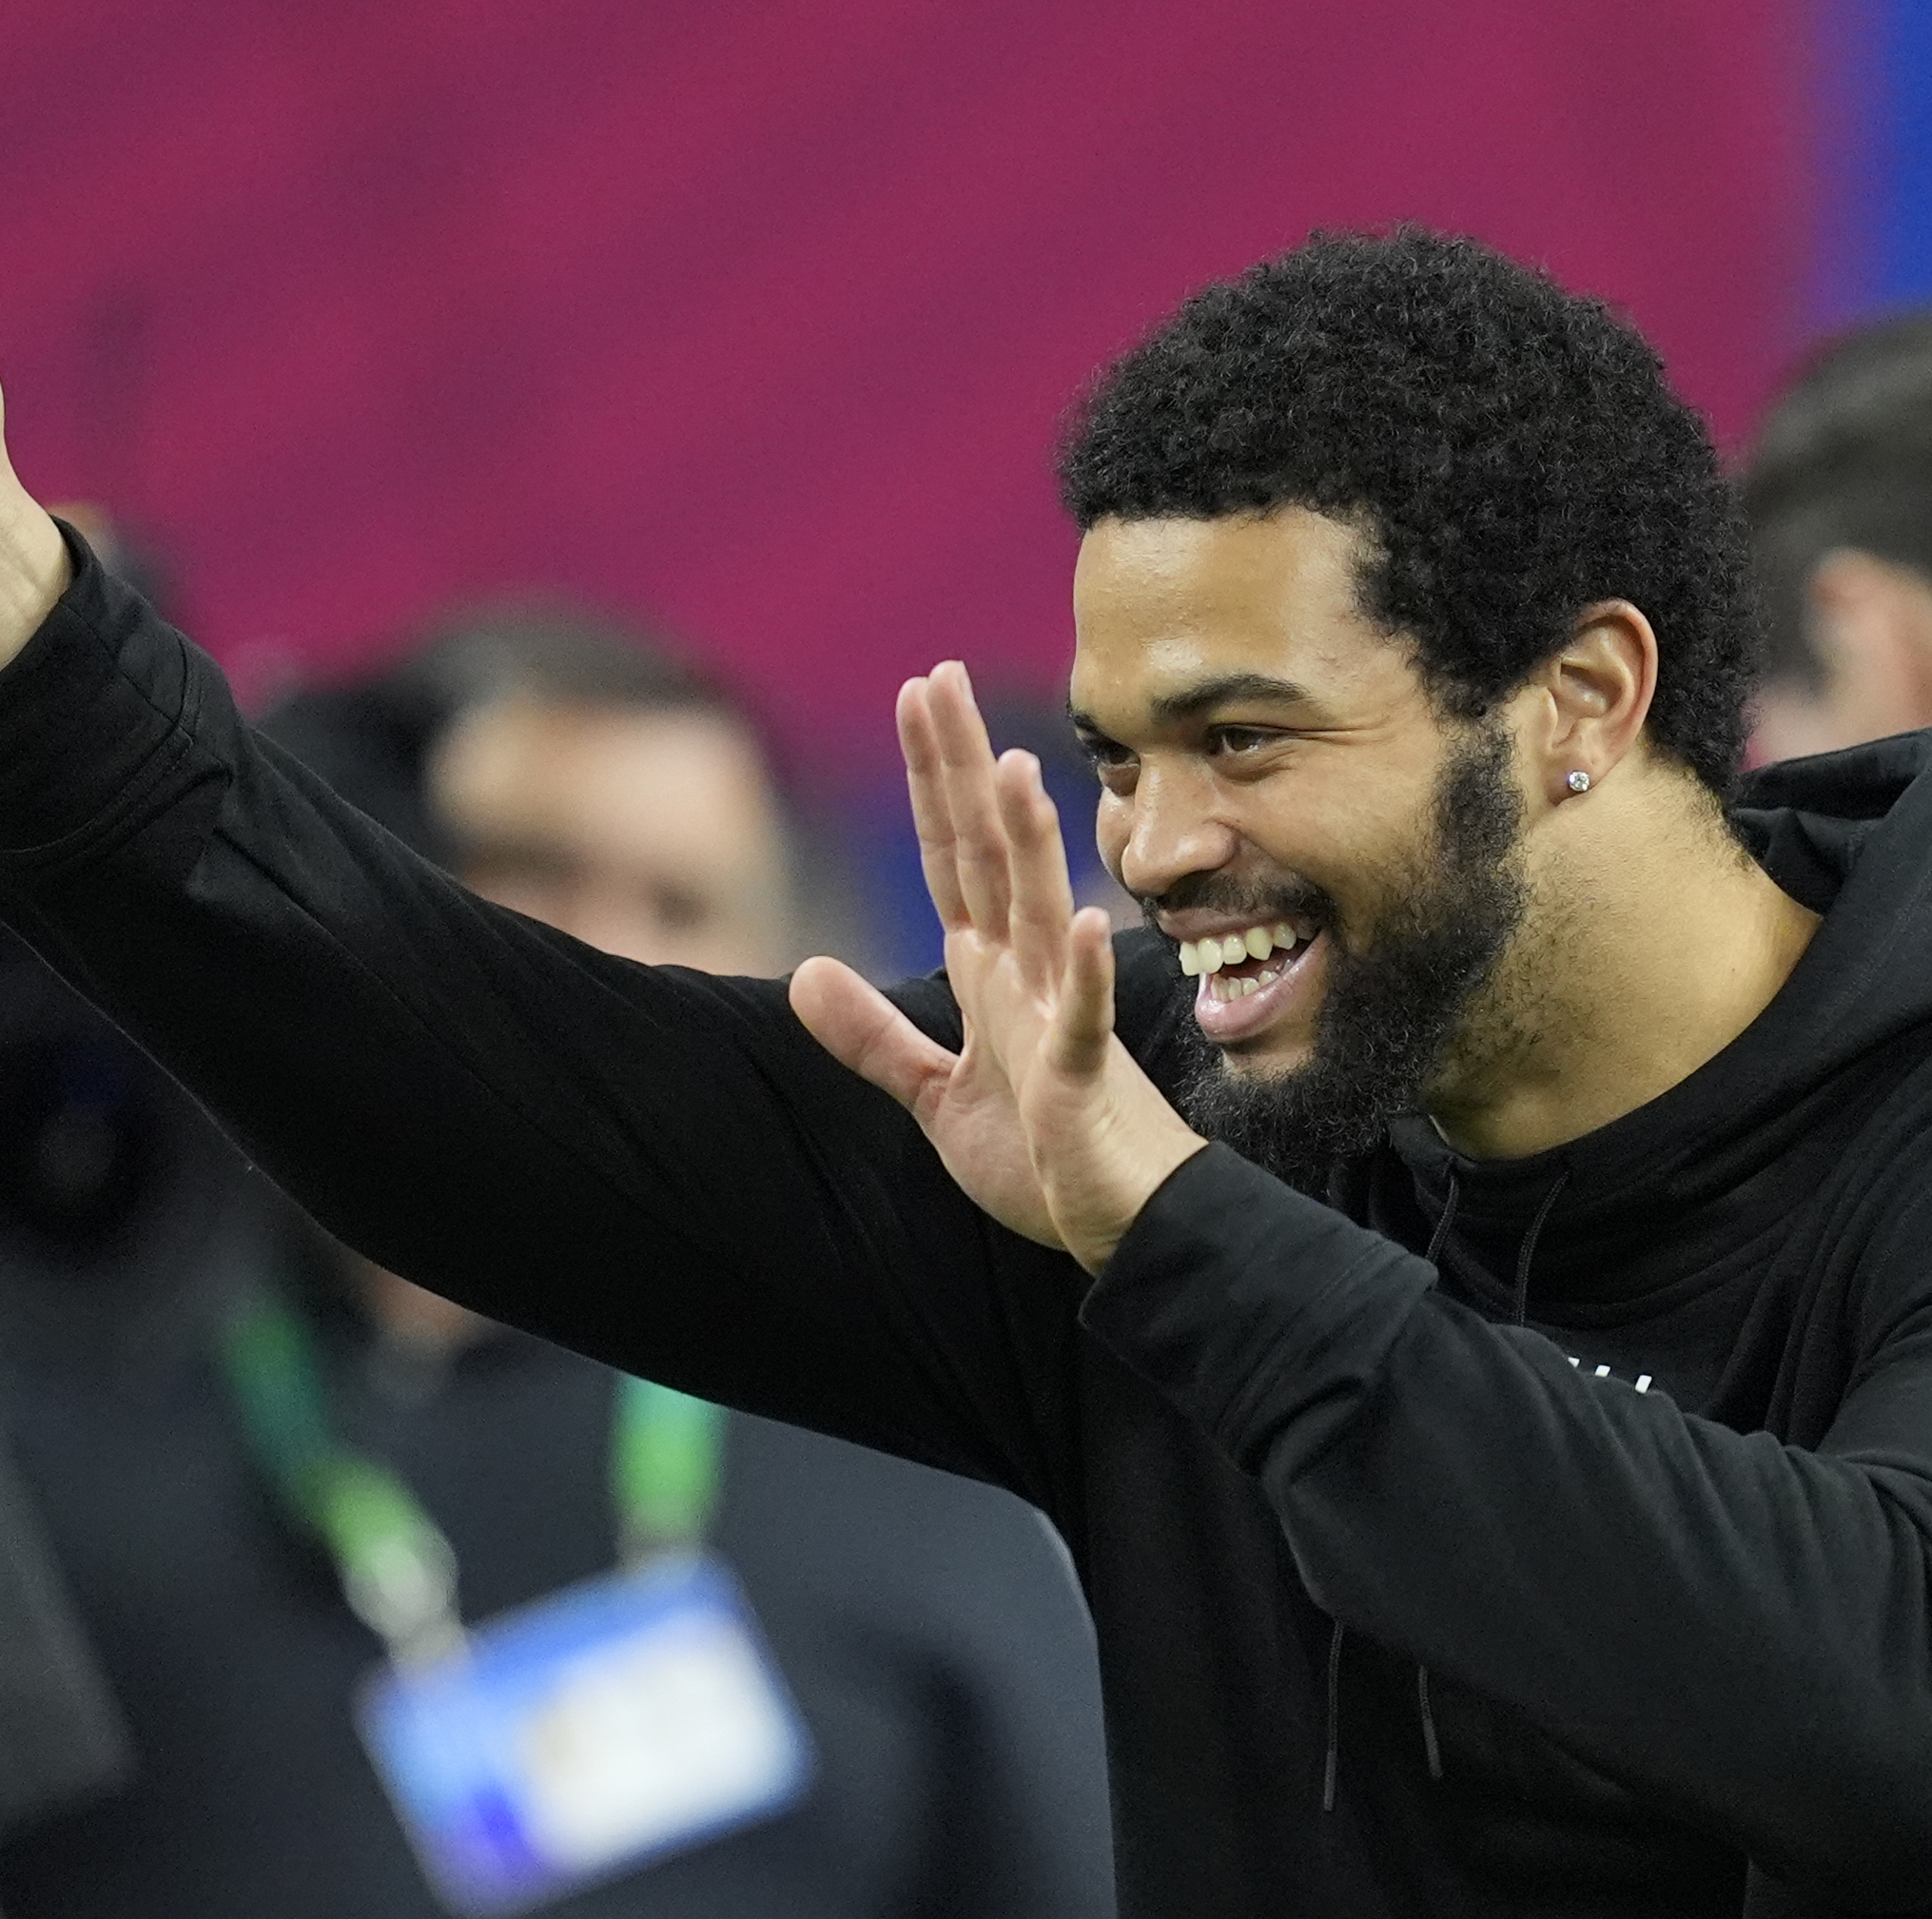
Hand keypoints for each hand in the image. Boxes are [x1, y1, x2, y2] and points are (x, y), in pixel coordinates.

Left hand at [791, 663, 1207, 1271]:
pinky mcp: (1084, 1078)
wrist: (1125, 1225)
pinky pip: (1084, 1019)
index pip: (950, 857)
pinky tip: (1087, 924)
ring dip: (1031, 847)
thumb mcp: (936, 1096)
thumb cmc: (1046, 1157)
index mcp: (990, 973)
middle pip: (988, 855)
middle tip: (940, 679)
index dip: (929, 779)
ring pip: (1041, 916)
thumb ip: (873, 1035)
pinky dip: (1087, 975)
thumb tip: (806, 970)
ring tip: (1013, 771)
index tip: (917, 695)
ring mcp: (1060, 1018)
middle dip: (962, 771)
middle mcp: (1027, 975)